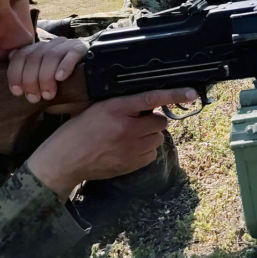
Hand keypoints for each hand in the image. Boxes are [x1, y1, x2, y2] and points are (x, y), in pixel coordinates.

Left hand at [8, 38, 88, 102]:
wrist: (95, 79)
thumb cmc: (66, 86)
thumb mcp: (45, 86)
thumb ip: (32, 84)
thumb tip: (17, 88)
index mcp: (39, 50)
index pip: (21, 56)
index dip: (15, 73)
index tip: (17, 92)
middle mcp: (51, 44)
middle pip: (34, 57)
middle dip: (31, 79)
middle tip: (34, 98)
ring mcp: (67, 44)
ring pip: (50, 56)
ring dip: (46, 77)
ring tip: (48, 94)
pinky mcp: (82, 48)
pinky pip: (71, 54)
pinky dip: (64, 66)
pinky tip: (61, 78)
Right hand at [27, 87, 197, 200]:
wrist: (64, 161)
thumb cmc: (78, 131)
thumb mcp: (97, 109)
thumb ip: (124, 105)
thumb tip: (150, 103)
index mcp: (116, 108)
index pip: (151, 98)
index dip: (174, 94)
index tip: (192, 92)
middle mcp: (127, 127)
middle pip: (160, 121)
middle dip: (152, 121)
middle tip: (134, 123)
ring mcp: (131, 148)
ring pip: (157, 138)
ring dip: (149, 136)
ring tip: (128, 137)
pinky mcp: (132, 164)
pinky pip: (152, 154)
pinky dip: (145, 151)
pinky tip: (127, 150)